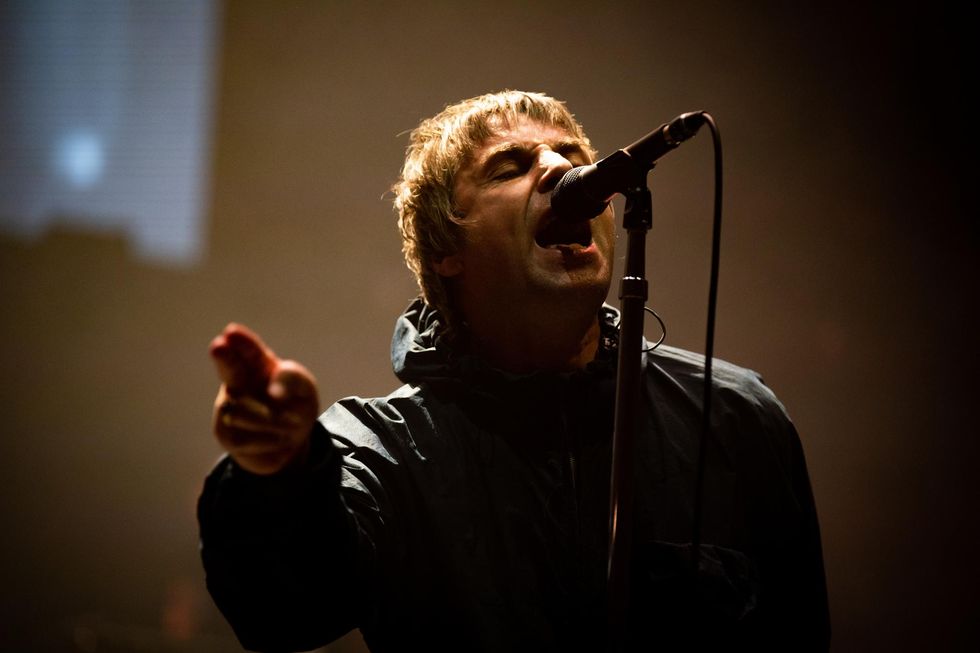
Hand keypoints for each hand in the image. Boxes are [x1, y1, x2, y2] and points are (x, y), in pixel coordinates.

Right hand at [209, 323, 319, 474]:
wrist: (290, 441)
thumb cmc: (296, 405)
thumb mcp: (303, 388)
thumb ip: (291, 379)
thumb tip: (273, 395)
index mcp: (258, 365)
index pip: (250, 350)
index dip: (242, 342)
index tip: (231, 332)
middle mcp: (238, 381)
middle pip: (228, 367)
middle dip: (224, 357)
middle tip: (219, 347)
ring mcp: (228, 407)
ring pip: (244, 412)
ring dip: (275, 422)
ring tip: (293, 424)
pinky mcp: (225, 434)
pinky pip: (248, 439)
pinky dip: (271, 440)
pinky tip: (277, 438)